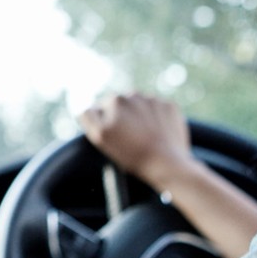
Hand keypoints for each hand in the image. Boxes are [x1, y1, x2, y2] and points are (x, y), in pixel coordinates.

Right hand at [78, 93, 193, 190]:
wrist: (167, 163)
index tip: (114, 138)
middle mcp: (134, 94)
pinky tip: (157, 135)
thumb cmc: (131, 153)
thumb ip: (87, 115)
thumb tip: (86, 103)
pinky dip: (156, 119)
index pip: (101, 109)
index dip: (105, 124)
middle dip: (122, 119)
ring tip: (144, 138)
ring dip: (139, 118)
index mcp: (115, 100)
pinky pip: (158, 110)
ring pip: (139, 107)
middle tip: (129, 140)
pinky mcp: (170, 107)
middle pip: (121, 106)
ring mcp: (154, 100)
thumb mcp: (100, 136)